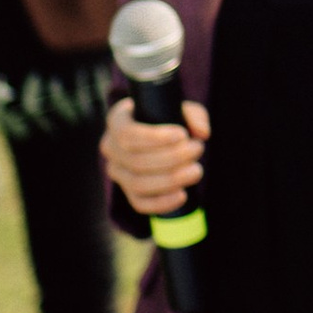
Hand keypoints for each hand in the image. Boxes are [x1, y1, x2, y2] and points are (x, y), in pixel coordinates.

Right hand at [102, 94, 207, 217]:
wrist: (161, 136)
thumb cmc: (168, 117)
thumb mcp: (180, 109)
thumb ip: (193, 115)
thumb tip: (202, 132)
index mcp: (117, 121)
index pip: (127, 134)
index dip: (154, 138)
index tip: (182, 135)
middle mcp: (111, 148)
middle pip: (135, 161)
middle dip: (171, 158)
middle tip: (197, 149)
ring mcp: (117, 172)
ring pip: (137, 184)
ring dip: (170, 180)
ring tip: (196, 170)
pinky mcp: (128, 192)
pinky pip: (140, 204)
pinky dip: (162, 203)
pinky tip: (182, 195)